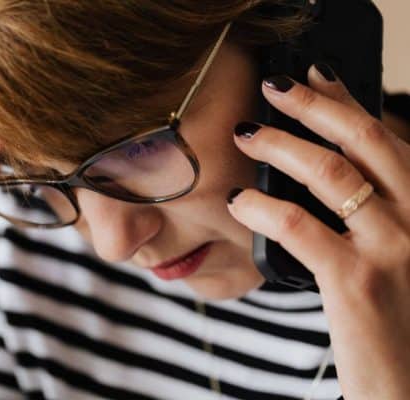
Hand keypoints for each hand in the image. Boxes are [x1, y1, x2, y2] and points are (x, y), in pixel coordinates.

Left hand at [226, 64, 409, 399]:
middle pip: (366, 142)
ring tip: (247, 134)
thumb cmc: (398, 322)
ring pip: (331, 174)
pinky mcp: (357, 282)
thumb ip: (372, 215)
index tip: (316, 77)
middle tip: (274, 87)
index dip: (350, 103)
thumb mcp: (398, 257)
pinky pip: (300, 226)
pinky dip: (263, 208)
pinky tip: (238, 201)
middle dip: (316, 107)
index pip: (388, 140)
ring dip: (282, 146)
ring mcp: (394, 249)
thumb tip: (321, 174)